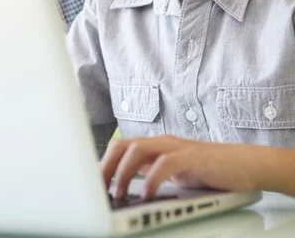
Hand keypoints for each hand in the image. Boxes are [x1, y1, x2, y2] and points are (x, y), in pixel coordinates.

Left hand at [101, 135, 264, 198]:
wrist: (245, 165)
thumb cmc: (210, 171)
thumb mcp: (174, 174)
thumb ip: (152, 174)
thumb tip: (126, 188)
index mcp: (156, 147)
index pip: (120, 147)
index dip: (102, 164)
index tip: (91, 185)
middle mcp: (163, 143)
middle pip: (123, 144)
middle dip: (105, 166)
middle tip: (96, 190)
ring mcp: (177, 147)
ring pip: (139, 148)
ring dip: (123, 172)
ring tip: (117, 194)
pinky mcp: (193, 157)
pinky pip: (166, 163)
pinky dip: (152, 178)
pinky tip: (147, 193)